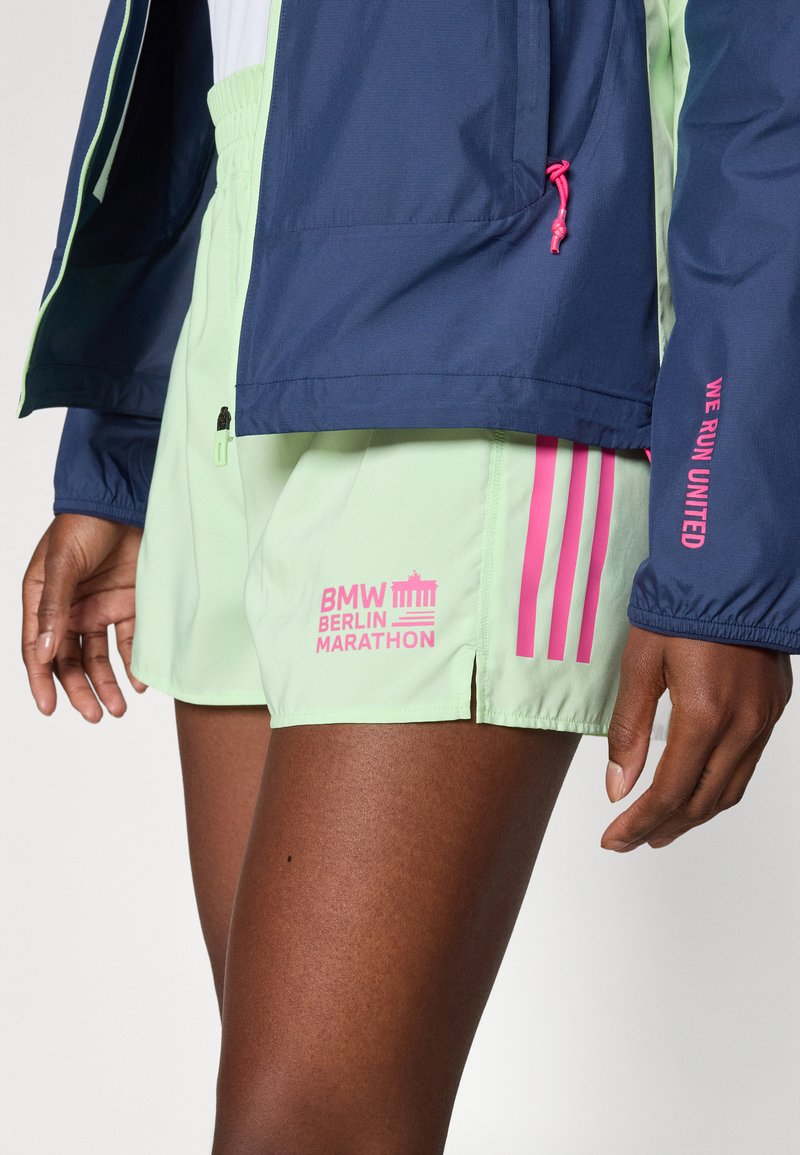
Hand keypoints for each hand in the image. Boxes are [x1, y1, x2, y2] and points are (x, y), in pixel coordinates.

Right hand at [21, 513, 147, 721]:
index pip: (38, 649)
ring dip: (107, 683)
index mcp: (43, 599)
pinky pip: (130, 641)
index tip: (50, 707)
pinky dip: (133, 663)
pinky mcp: (130, 604)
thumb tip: (46, 653)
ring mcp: (101, 607)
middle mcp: (70, 608)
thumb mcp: (63, 564)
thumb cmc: (84, 523)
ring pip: (100, 657)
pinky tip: (140, 681)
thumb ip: (54, 608)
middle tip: (95, 715)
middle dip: (80, 689)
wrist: (127, 500)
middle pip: (70, 660)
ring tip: (118, 708)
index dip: (42, 680)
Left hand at [601, 625, 792, 850]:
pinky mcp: (773, 709)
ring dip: (694, 815)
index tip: (614, 839)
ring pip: (730, 789)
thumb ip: (628, 730)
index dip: (639, 822)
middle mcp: (742, 726)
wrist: (734, 572)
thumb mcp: (640, 665)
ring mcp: (764, 720)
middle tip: (631, 841)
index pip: (669, 793)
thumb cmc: (682, 609)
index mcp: (704, 716)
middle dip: (664, 827)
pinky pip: (747, 765)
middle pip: (702, 802)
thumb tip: (617, 787)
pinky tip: (697, 790)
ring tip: (662, 828)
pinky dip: (718, 788)